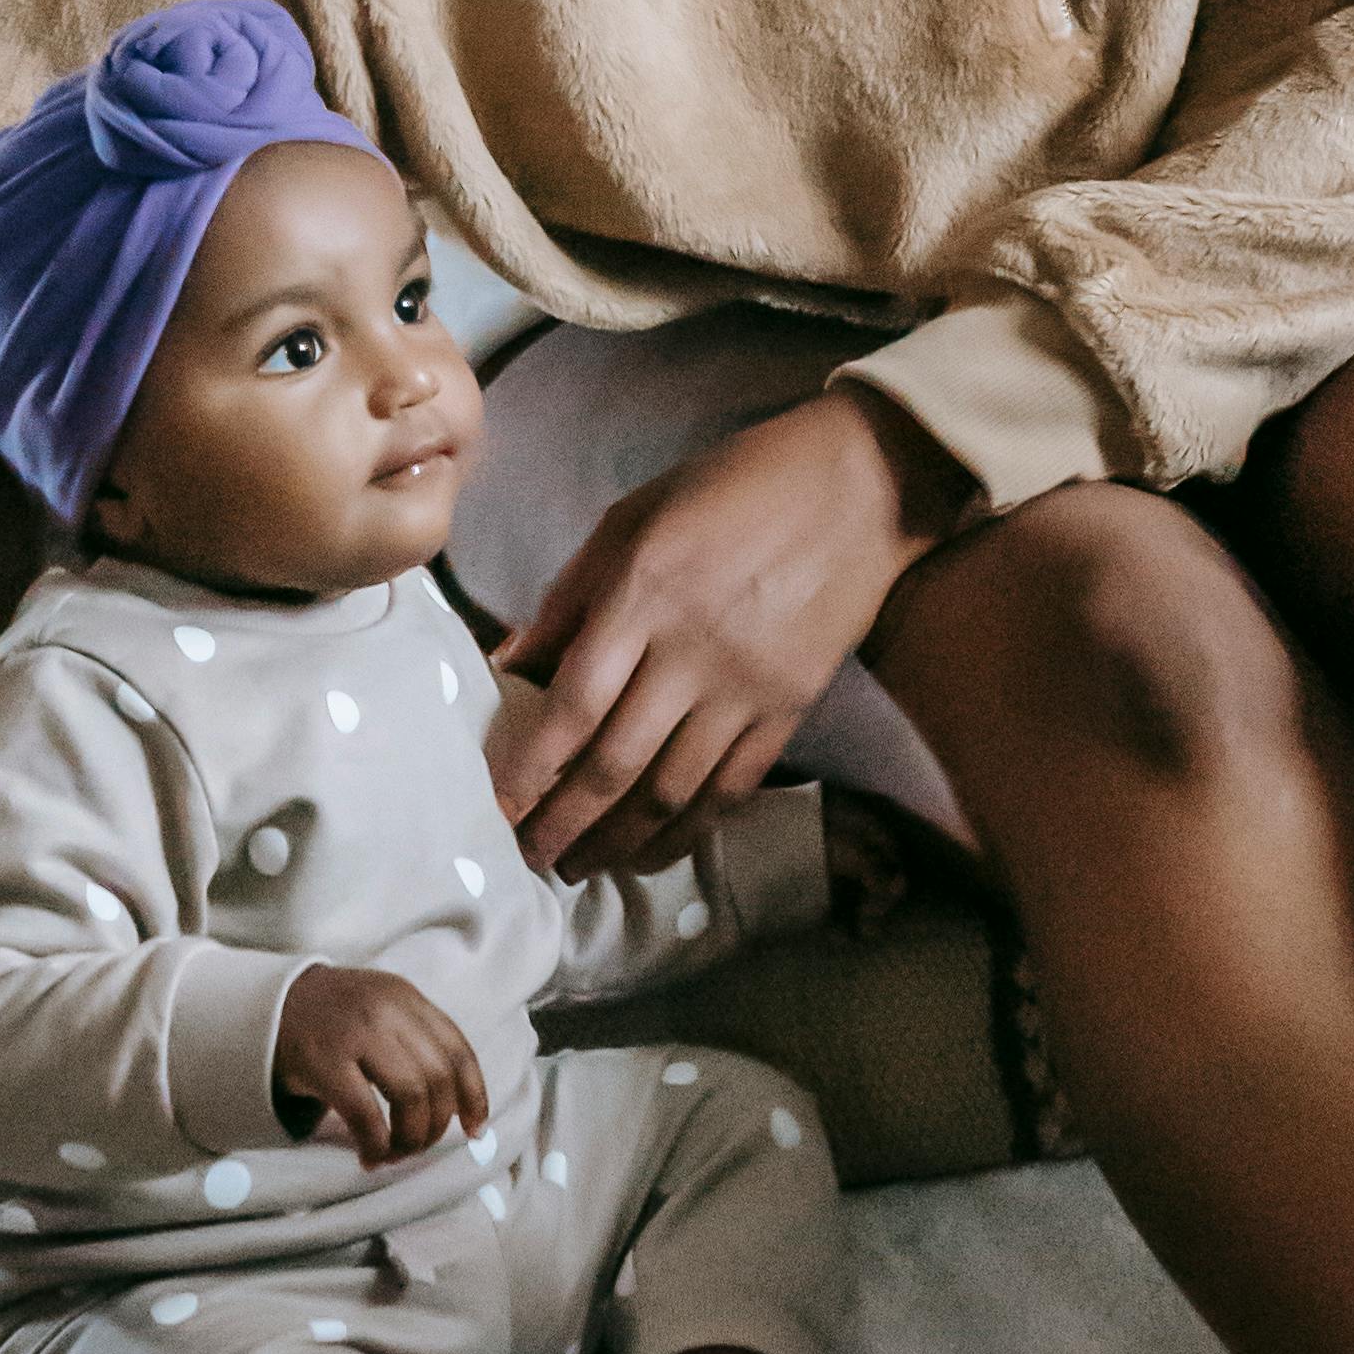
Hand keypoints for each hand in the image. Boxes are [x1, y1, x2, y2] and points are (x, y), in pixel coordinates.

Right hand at [273, 961, 490, 1159]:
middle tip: (418, 1145)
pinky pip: (367, 1114)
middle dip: (436, 1124)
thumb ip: (415, 1041)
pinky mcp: (324, 1061)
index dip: (474, 1096)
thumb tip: (458, 1107)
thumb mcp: (379, 1010)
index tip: (475, 1129)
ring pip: (411, 1094)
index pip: (458, 1049)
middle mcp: (386, 1009)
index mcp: (405, 997)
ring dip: (411, 1137)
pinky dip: (377, 1144)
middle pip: (438, 1077)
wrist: (265, 1008)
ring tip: (395, 1151)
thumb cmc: (332, 1021)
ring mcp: (355, 1033)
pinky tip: (370, 1155)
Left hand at [484, 386, 941, 877]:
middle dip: (563, 822)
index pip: (574, 703)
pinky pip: (731, 789)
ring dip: (617, 842)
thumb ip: (567, 599)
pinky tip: (651, 853)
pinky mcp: (790, 708)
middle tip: (527, 857)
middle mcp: (693, 650)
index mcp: (643, 591)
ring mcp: (747, 687)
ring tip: (578, 866)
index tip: (496, 808)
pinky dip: (687, 832)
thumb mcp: (631, 519)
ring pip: (672, 791)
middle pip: (616, 763)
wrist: (856, 486)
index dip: (530, 766)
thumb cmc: (728, 490)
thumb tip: (503, 668)